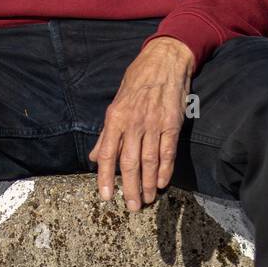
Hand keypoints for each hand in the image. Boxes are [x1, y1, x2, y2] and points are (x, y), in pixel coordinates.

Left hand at [89, 36, 194, 210]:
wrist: (165, 60)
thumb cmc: (137, 79)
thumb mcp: (116, 102)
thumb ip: (107, 133)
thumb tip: (95, 157)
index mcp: (116, 117)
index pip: (108, 154)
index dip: (106, 178)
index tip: (106, 197)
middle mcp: (134, 122)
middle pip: (130, 163)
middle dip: (130, 188)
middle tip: (132, 207)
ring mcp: (154, 123)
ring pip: (149, 160)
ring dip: (149, 183)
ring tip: (148, 199)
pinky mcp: (172, 123)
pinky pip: (168, 151)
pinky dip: (165, 169)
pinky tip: (163, 182)